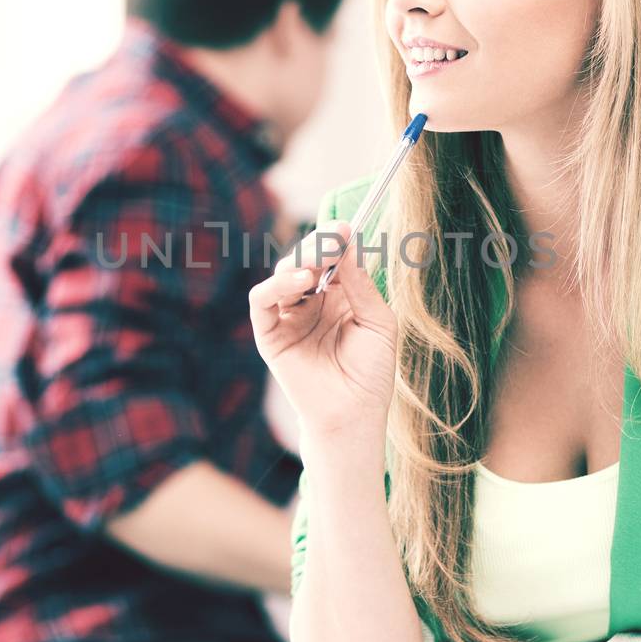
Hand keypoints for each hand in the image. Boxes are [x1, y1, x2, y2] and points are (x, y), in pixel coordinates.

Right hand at [248, 222, 397, 437]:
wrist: (355, 415)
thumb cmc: (371, 374)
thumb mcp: (378, 323)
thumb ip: (361, 285)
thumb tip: (350, 245)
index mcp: (339, 296)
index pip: (332, 257)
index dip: (337, 240)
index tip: (348, 226)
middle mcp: (311, 302)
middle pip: (306, 259)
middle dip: (319, 245)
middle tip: (335, 237)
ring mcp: (289, 316)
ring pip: (282, 273)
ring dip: (300, 261)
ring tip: (318, 263)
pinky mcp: (269, 334)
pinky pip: (262, 301)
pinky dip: (276, 285)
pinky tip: (300, 281)